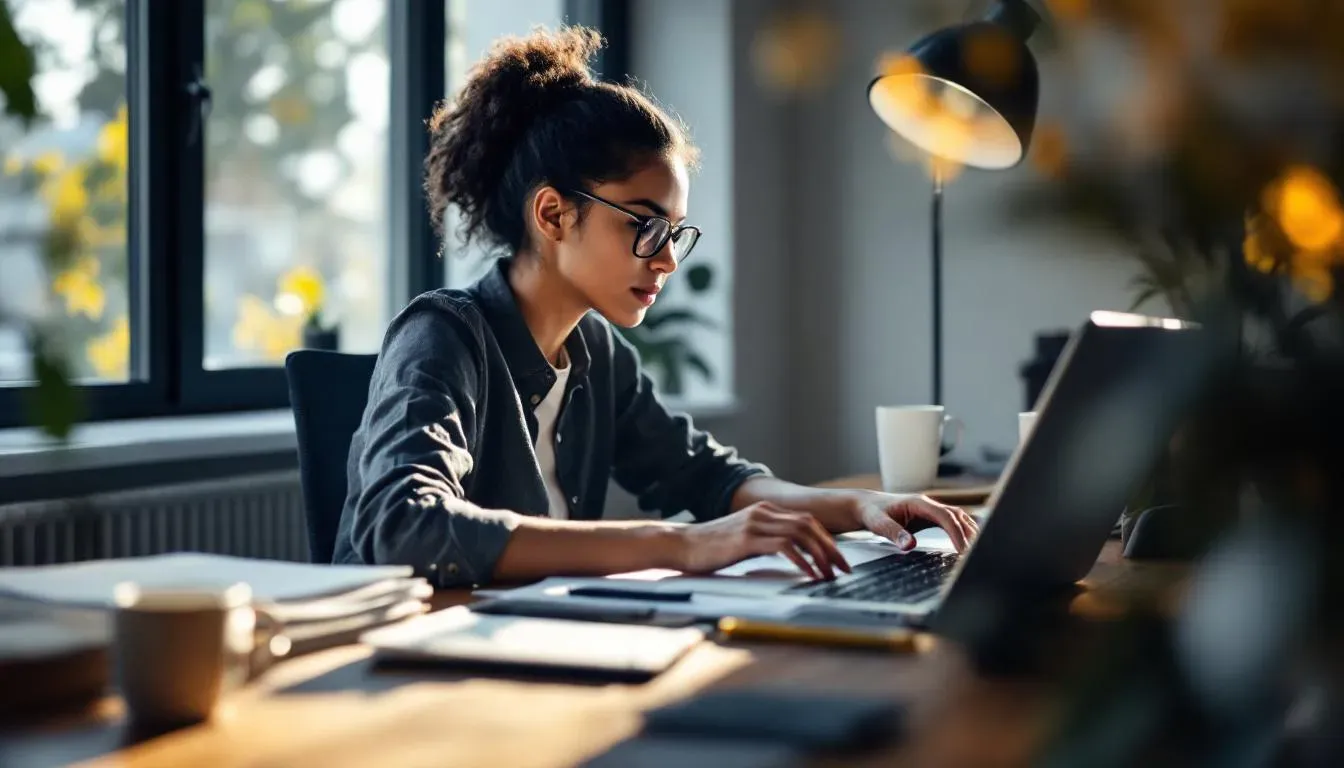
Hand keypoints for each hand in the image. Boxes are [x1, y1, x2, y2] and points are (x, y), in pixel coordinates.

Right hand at [675, 502, 852, 579]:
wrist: (681, 544)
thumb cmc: (709, 547)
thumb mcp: (744, 539)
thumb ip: (765, 541)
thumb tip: (792, 557)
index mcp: (765, 511)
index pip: (807, 521)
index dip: (827, 540)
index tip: (838, 560)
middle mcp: (763, 512)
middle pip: (809, 524)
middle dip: (831, 548)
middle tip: (843, 569)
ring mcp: (755, 523)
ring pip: (801, 533)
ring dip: (820, 555)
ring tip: (830, 575)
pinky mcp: (747, 538)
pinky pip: (784, 546)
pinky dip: (802, 560)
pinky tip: (809, 574)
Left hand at [846, 490, 978, 552]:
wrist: (866, 506)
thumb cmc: (872, 513)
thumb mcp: (878, 524)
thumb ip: (893, 533)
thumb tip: (910, 545)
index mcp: (918, 503)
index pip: (945, 516)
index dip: (956, 533)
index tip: (962, 551)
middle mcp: (928, 504)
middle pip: (957, 515)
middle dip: (969, 534)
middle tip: (977, 555)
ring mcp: (930, 509)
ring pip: (958, 517)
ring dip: (970, 531)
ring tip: (980, 550)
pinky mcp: (930, 517)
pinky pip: (952, 522)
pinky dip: (963, 531)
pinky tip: (971, 543)